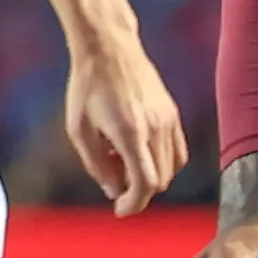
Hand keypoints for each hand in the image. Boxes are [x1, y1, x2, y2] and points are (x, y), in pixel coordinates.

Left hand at [65, 34, 186, 217]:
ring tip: (124, 161)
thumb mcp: (79, 130)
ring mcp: (168, 119)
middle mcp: (155, 127)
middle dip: (138, 192)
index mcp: (130, 132)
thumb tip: (114, 191)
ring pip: (172, 169)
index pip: (145, 184)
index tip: (119, 209)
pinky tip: (140, 151)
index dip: (133, 204)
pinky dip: (164, 162)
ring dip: (151, 176)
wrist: (109, 47)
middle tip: (114, 181)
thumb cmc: (88, 87)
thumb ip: (96, 165)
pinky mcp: (173, 113)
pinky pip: (178, 152)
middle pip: (160, 181)